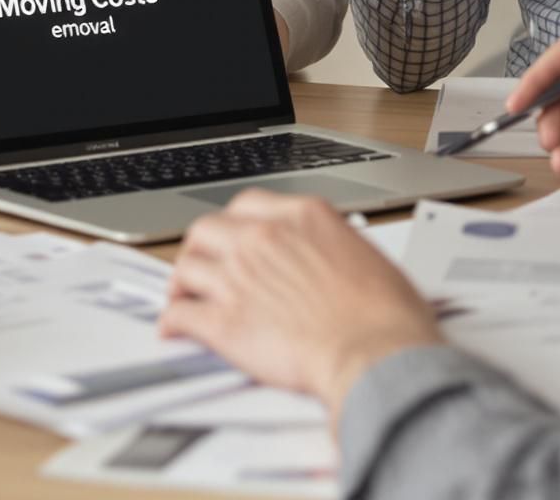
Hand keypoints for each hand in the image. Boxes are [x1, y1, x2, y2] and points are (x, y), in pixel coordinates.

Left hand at [160, 191, 441, 421]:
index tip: (233, 236)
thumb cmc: (386, 317)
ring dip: (181, 282)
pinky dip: (173, 321)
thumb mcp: (369, 257)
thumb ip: (335, 247)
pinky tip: (174, 328)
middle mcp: (263, 239)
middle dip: (201, 248)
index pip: (247, 204)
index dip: (234, 223)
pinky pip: (182, 313)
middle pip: (208, 230)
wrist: (376, 355)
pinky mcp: (224, 321)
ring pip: (187, 266)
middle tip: (203, 264)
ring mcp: (239, 277)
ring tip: (182, 294)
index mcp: (302, 218)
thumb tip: (329, 259)